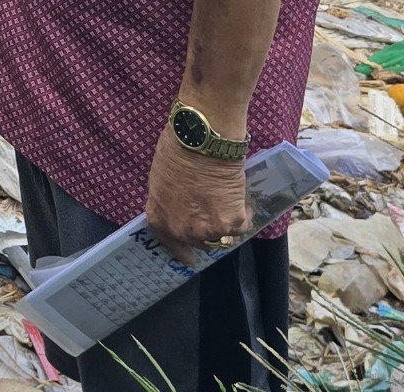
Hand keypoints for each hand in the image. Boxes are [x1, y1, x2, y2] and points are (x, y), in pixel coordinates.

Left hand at [144, 129, 250, 261]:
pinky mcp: (233, 222)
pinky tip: (242, 200)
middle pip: (199, 241)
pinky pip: (241, 226)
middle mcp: (183, 230)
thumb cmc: (176, 151)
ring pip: (222, 237)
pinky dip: (243, 215)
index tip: (189, 259)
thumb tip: (179, 205)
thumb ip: (168, 200)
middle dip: (206, 232)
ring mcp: (209, 230)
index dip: (179, 250)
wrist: (201, 143)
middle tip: (214, 219)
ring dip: (226, 225)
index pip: (168, 241)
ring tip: (229, 205)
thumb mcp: (160, 179)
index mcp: (160, 218)